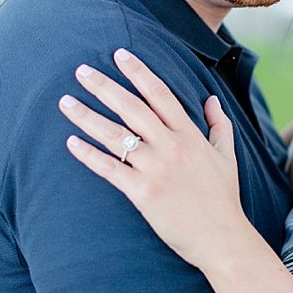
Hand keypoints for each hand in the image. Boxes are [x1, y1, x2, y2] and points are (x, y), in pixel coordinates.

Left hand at [58, 47, 242, 268]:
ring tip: (65, 102)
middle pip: (132, 108)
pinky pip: (109, 169)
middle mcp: (171, 147)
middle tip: (80, 70)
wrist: (222, 239)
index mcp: (189, 135)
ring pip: (115, 135)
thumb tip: (212, 100)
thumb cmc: (223, 199)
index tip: (120, 54)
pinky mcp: (142, 192)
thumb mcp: (227, 157)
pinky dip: (88, 155)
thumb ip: (219, 125)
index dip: (139, 72)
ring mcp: (156, 169)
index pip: (160, 94)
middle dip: (104, 86)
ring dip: (87, 117)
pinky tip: (70, 142)